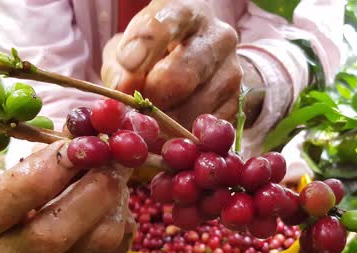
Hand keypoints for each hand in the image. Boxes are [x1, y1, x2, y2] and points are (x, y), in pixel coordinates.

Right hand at [0, 141, 135, 252]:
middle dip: (92, 190)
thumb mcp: (40, 158)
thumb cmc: (44, 176)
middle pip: (52, 235)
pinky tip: (114, 200)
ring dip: (116, 197)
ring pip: (98, 239)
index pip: (0, 207)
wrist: (58, 211)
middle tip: (113, 159)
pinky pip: (119, 243)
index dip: (42, 174)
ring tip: (115, 173)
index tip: (74, 147)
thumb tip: (92, 143)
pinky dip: (124, 213)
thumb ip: (61, 149)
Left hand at [101, 0, 246, 127]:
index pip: (166, 22)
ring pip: (193, 109)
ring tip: (150, 121)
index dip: (145, 45)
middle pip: (181, 75)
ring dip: (164, 123)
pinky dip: (183, 135)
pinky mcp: (237, 102)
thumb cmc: (154, 54)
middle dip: (150, 99)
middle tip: (134, 109)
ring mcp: (232, 71)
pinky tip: (170, 130)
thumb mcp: (128, 50)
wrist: (203, 63)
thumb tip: (122, 93)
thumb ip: (119, 68)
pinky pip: (205, 128)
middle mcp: (217, 36)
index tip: (127, 64)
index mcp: (185, 11)